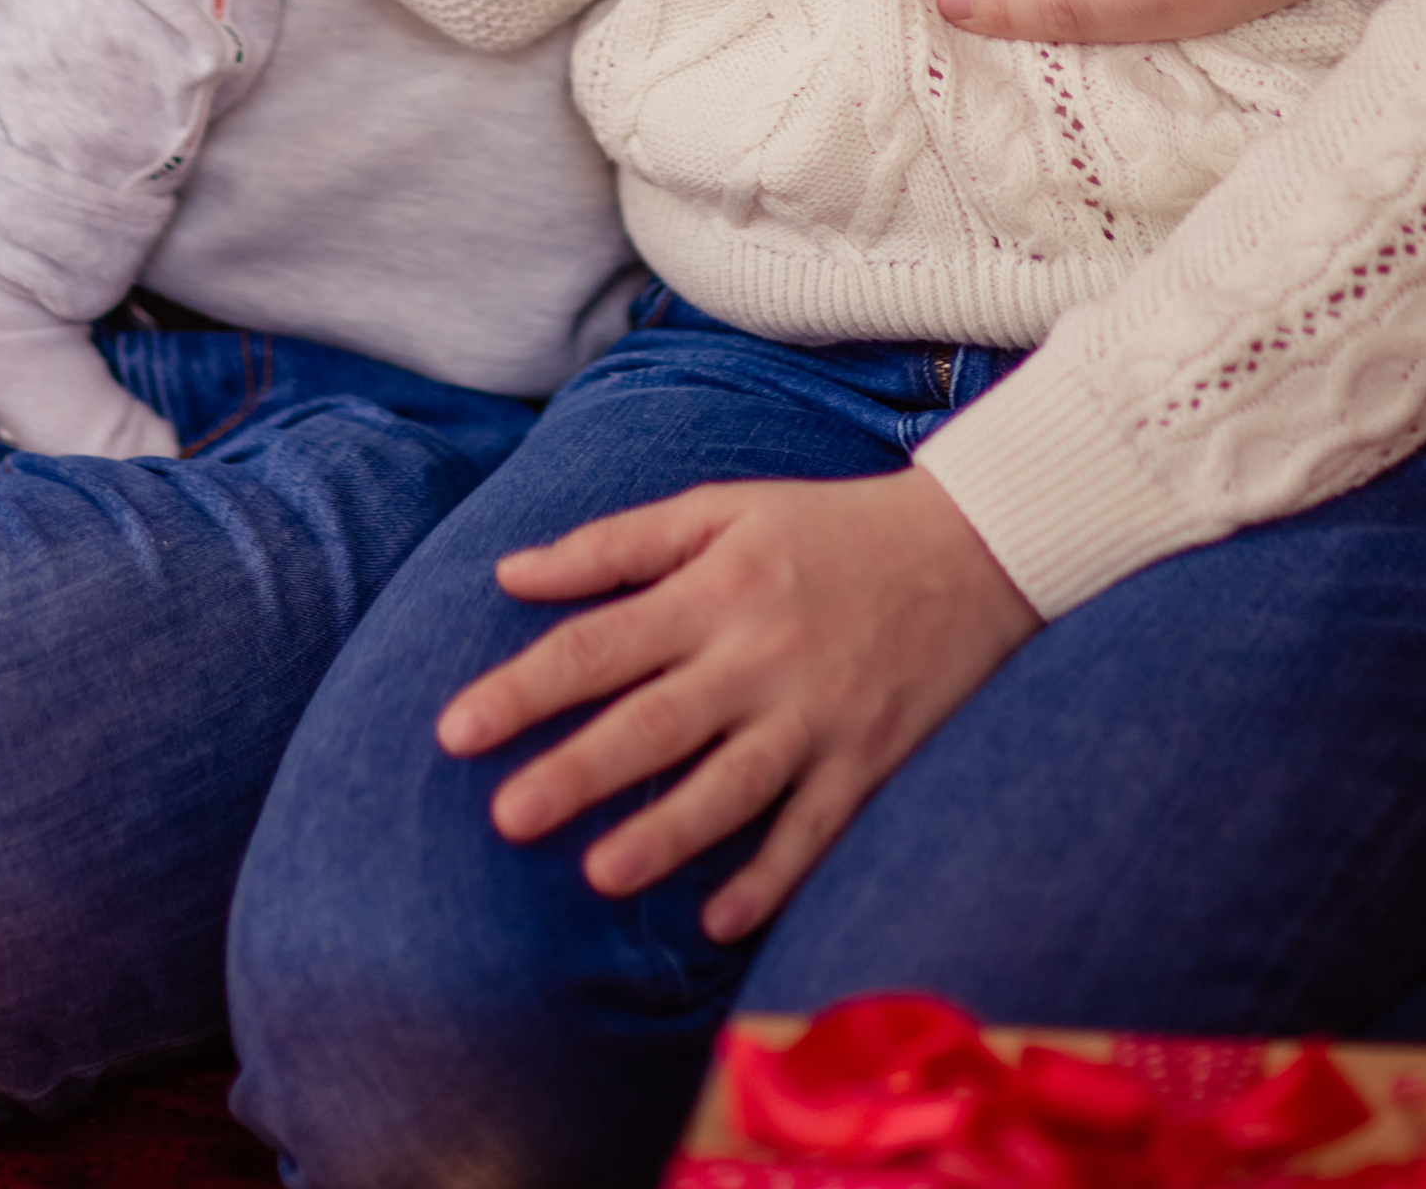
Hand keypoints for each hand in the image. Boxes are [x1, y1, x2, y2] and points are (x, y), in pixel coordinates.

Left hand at [438, 471, 1037, 941]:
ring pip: (731, 785)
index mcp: (714, 587)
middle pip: (655, 721)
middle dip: (578, 770)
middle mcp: (758, 654)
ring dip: (667, 831)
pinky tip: (720, 917)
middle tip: (506, 816)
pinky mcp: (867, 760)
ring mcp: (816, 714)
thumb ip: (614, 545)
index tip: (454, 730)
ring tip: (600, 873)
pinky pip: (814, 830)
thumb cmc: (823, 527)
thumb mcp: (719, 509)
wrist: (971, 547)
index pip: (599, 642)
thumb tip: (510, 574)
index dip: (524, 688)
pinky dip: (770, 875)